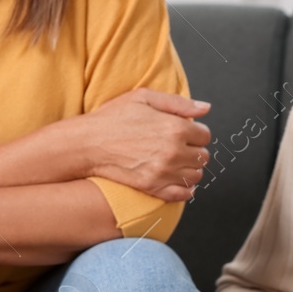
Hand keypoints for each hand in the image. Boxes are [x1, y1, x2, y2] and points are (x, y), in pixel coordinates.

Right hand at [69, 89, 211, 201]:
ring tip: (174, 162)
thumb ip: (178, 103)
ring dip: (189, 169)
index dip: (195, 132)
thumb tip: (205, 108)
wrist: (87, 143)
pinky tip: (175, 179)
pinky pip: (183, 194)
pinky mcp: (153, 187)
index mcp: (175, 127)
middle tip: (177, 146)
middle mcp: (173, 152)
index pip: (205, 135)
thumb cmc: (112, 118)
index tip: (183, 132)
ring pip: (196, 175)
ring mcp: (164, 172)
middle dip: (193, 150)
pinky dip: (185, 188)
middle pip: (203, 156)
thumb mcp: (143, 97)